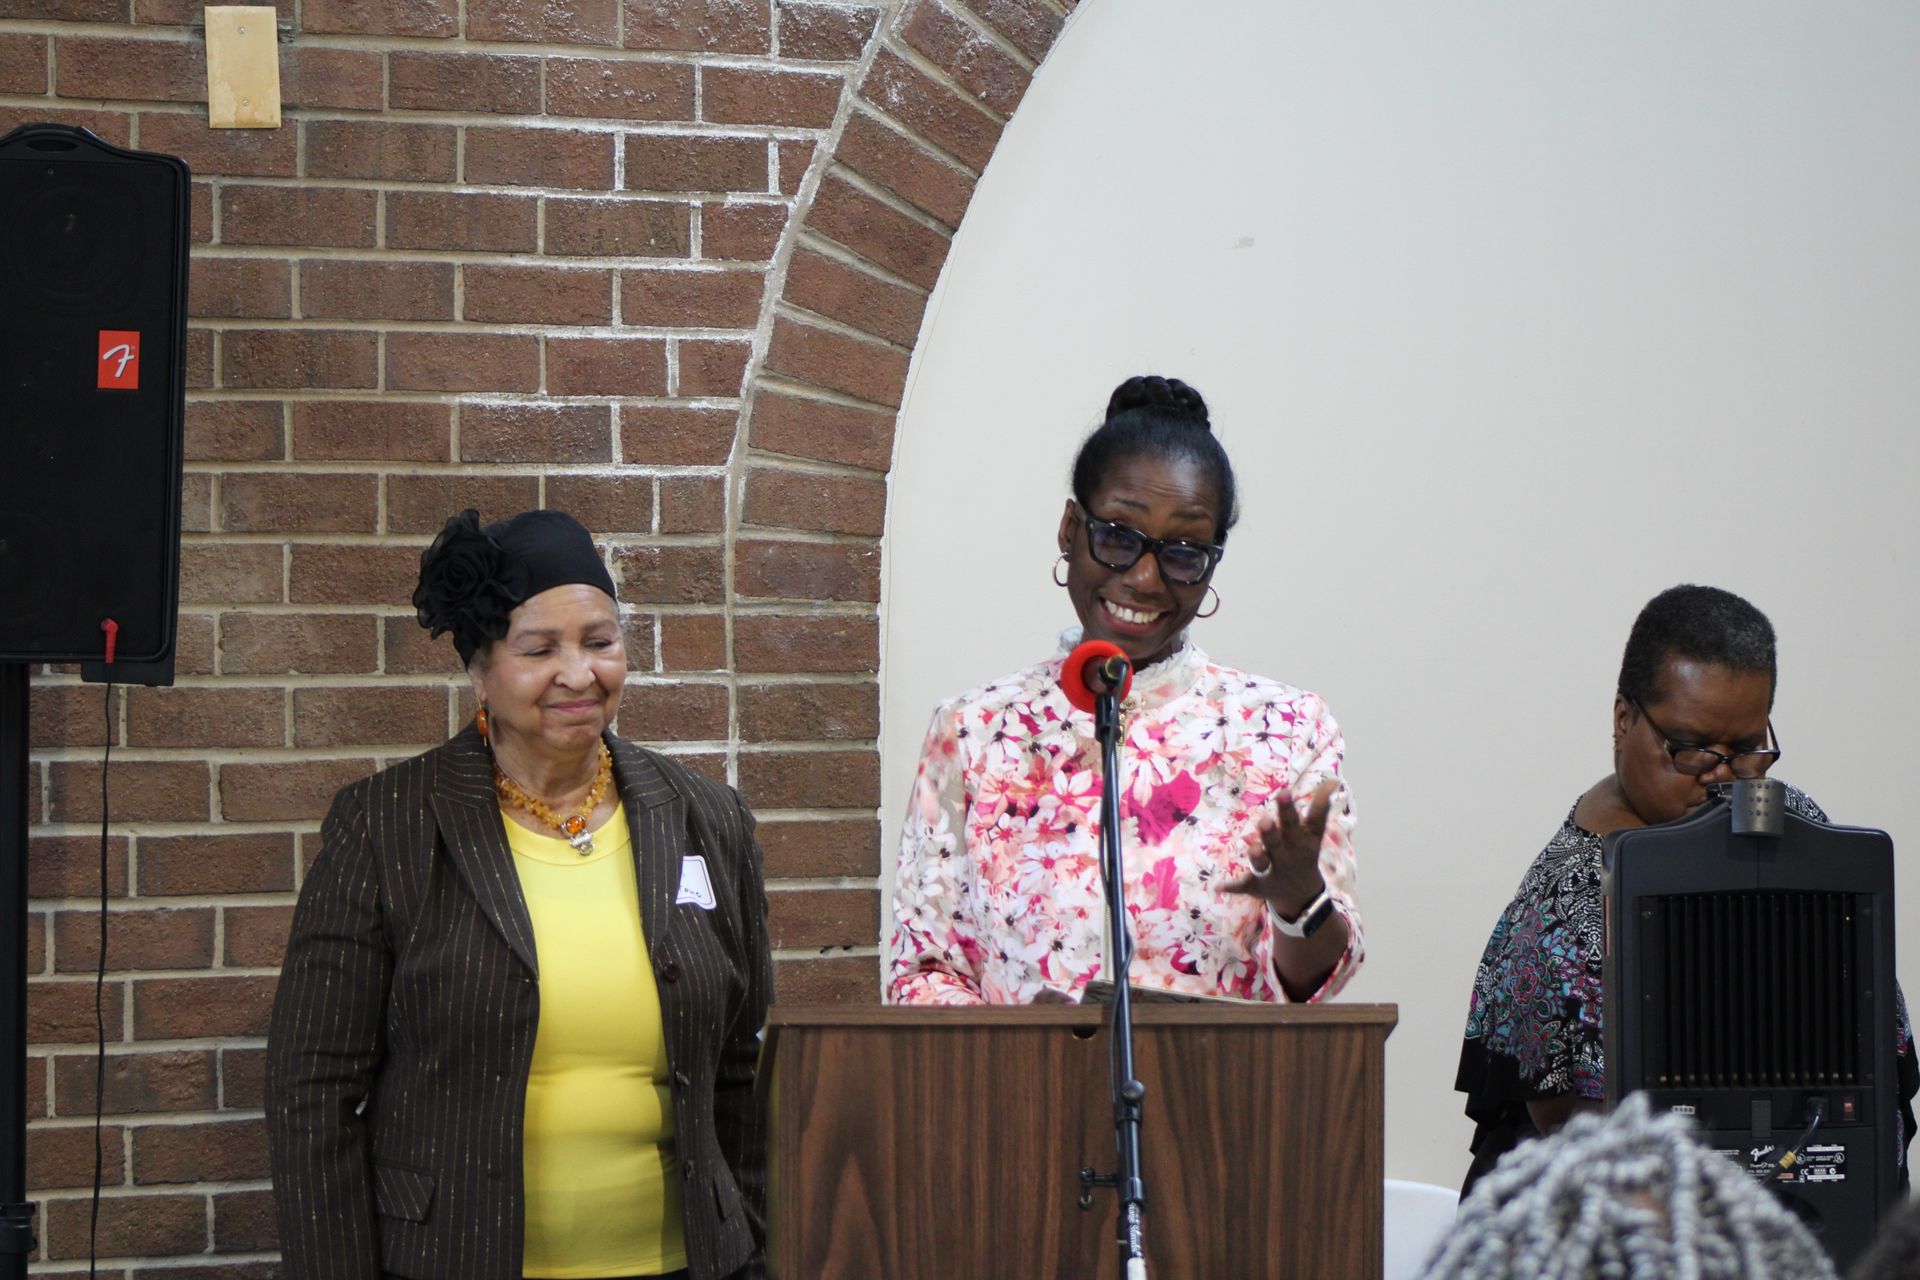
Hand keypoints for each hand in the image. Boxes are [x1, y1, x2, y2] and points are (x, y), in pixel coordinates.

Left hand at [1221, 779, 1338, 918]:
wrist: (1301, 897)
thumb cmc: (1303, 853)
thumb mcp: (1314, 832)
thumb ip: (1320, 807)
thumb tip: (1333, 780)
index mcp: (1302, 840)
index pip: (1302, 823)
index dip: (1293, 808)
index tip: (1284, 791)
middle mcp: (1287, 855)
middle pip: (1279, 841)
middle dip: (1271, 832)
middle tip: (1264, 820)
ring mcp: (1272, 871)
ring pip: (1262, 863)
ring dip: (1256, 856)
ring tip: (1250, 848)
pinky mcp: (1257, 885)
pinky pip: (1243, 885)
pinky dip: (1232, 886)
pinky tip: (1219, 885)